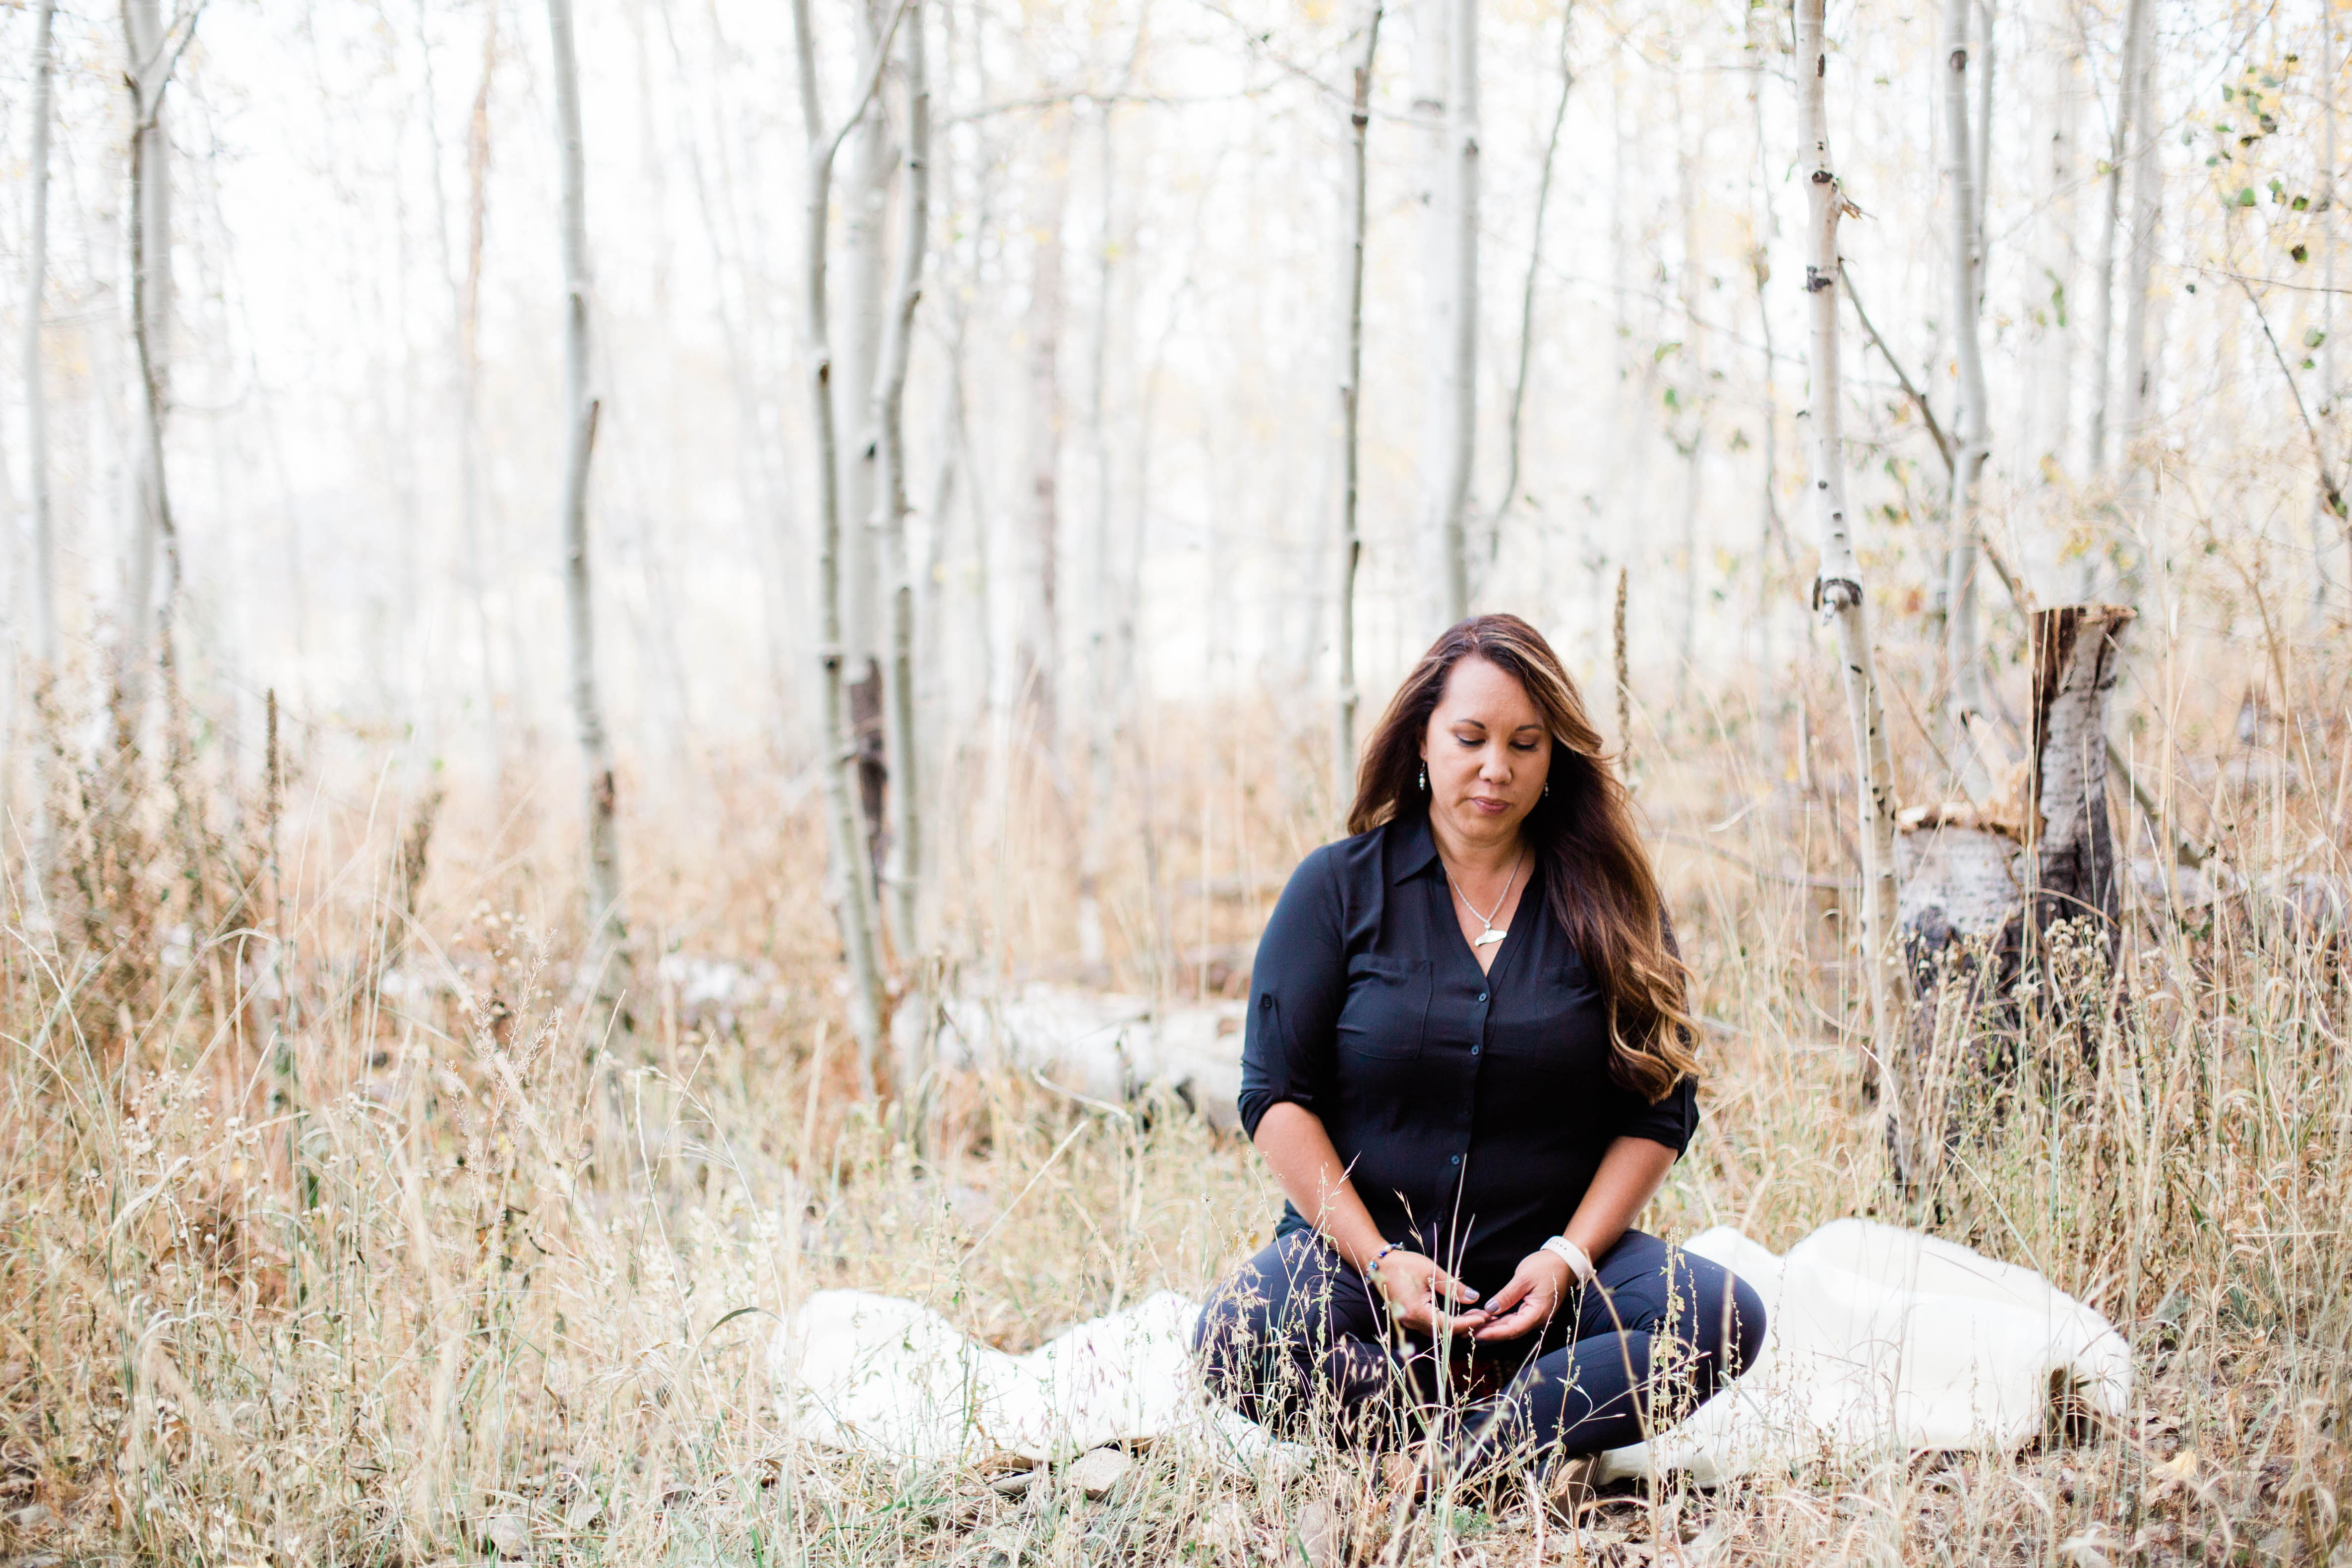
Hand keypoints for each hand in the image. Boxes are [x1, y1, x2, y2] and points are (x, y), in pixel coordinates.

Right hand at [1371, 1249, 1486, 1336]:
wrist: (1378, 1262)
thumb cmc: (1404, 1264)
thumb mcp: (1432, 1272)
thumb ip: (1453, 1287)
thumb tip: (1474, 1298)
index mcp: (1417, 1311)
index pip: (1448, 1325)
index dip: (1467, 1323)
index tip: (1484, 1317)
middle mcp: (1411, 1322)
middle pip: (1443, 1332)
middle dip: (1465, 1326)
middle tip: (1484, 1317)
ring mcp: (1408, 1322)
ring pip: (1437, 1331)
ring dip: (1455, 1325)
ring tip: (1473, 1314)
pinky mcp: (1407, 1318)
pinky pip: (1429, 1326)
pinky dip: (1444, 1323)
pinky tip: (1455, 1313)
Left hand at [1471, 1249, 1574, 1340]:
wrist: (1564, 1261)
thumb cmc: (1546, 1267)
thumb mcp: (1523, 1278)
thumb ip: (1507, 1296)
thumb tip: (1490, 1309)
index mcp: (1538, 1313)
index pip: (1512, 1329)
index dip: (1492, 1333)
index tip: (1475, 1332)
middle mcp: (1537, 1319)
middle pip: (1510, 1331)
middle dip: (1489, 1331)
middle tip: (1467, 1331)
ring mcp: (1535, 1316)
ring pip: (1511, 1326)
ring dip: (1493, 1326)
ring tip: (1473, 1324)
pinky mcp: (1532, 1310)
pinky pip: (1514, 1319)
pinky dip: (1500, 1319)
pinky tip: (1487, 1317)